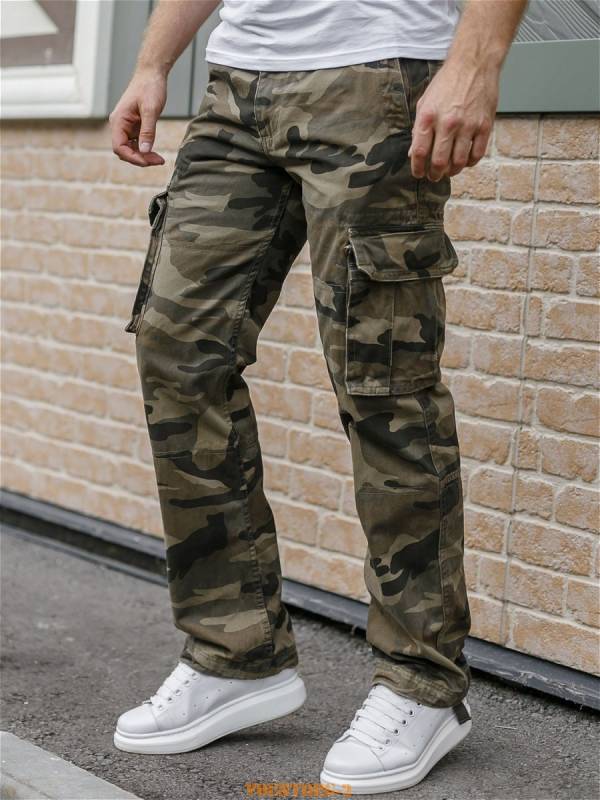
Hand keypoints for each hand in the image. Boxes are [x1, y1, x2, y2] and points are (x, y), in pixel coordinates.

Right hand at [109, 69, 166, 166]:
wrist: (151, 74)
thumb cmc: (150, 87)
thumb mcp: (151, 110)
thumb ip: (147, 131)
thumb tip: (144, 150)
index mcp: (119, 120)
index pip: (119, 147)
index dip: (132, 157)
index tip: (148, 161)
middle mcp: (119, 125)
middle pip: (124, 151)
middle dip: (140, 158)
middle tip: (159, 161)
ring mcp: (126, 126)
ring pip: (131, 149)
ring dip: (143, 156)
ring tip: (159, 158)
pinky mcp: (134, 126)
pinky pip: (136, 144)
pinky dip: (145, 150)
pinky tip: (155, 153)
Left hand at [408, 58, 496, 180]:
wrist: (474, 63)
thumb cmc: (447, 82)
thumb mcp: (425, 102)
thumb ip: (418, 129)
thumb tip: (413, 153)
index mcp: (428, 117)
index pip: (419, 152)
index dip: (417, 168)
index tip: (419, 173)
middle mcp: (448, 123)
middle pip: (439, 162)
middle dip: (435, 174)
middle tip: (434, 176)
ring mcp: (468, 125)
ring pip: (459, 162)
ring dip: (453, 171)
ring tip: (449, 171)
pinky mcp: (484, 125)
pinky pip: (477, 154)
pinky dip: (470, 163)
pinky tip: (465, 161)